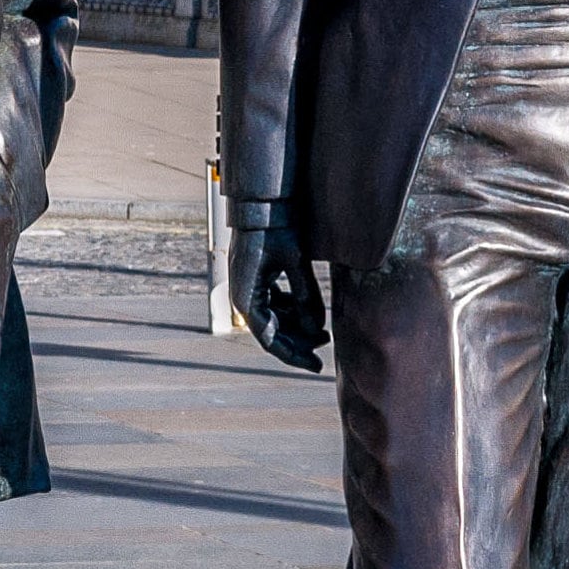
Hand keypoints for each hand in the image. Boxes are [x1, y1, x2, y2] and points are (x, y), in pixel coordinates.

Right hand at [231, 222, 328, 372]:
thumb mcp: (295, 262)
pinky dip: (291, 310)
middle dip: (298, 341)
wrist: (260, 204)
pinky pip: (273, 305)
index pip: (270, 339)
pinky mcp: (256, 281)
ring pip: (273, 320)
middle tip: (324, 345)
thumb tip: (317, 329)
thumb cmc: (274, 229)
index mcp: (247, 297)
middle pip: (272, 332)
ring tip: (321, 329)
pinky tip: (307, 310)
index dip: (294, 354)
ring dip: (295, 326)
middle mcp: (243, 298)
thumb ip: (306, 297)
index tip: (316, 364)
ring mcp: (248, 289)